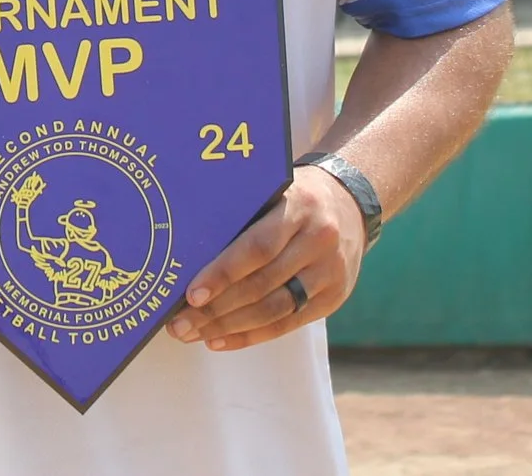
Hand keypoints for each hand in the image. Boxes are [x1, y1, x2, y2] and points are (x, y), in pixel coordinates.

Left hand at [167, 164, 363, 351]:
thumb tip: (188, 255)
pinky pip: (288, 324)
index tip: (191, 294)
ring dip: (230, 327)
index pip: (258, 247)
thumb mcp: (273, 191)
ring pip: (275, 310)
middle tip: (180, 324)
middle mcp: (319, 241)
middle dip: (217, 309)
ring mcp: (330, 273)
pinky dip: (251, 335)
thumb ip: (242, 216)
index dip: (224, 273)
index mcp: (300, 207)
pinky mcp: (334, 298)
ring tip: (195, 334)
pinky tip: (220, 340)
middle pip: (263, 284)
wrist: (351, 203)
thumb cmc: (294, 197)